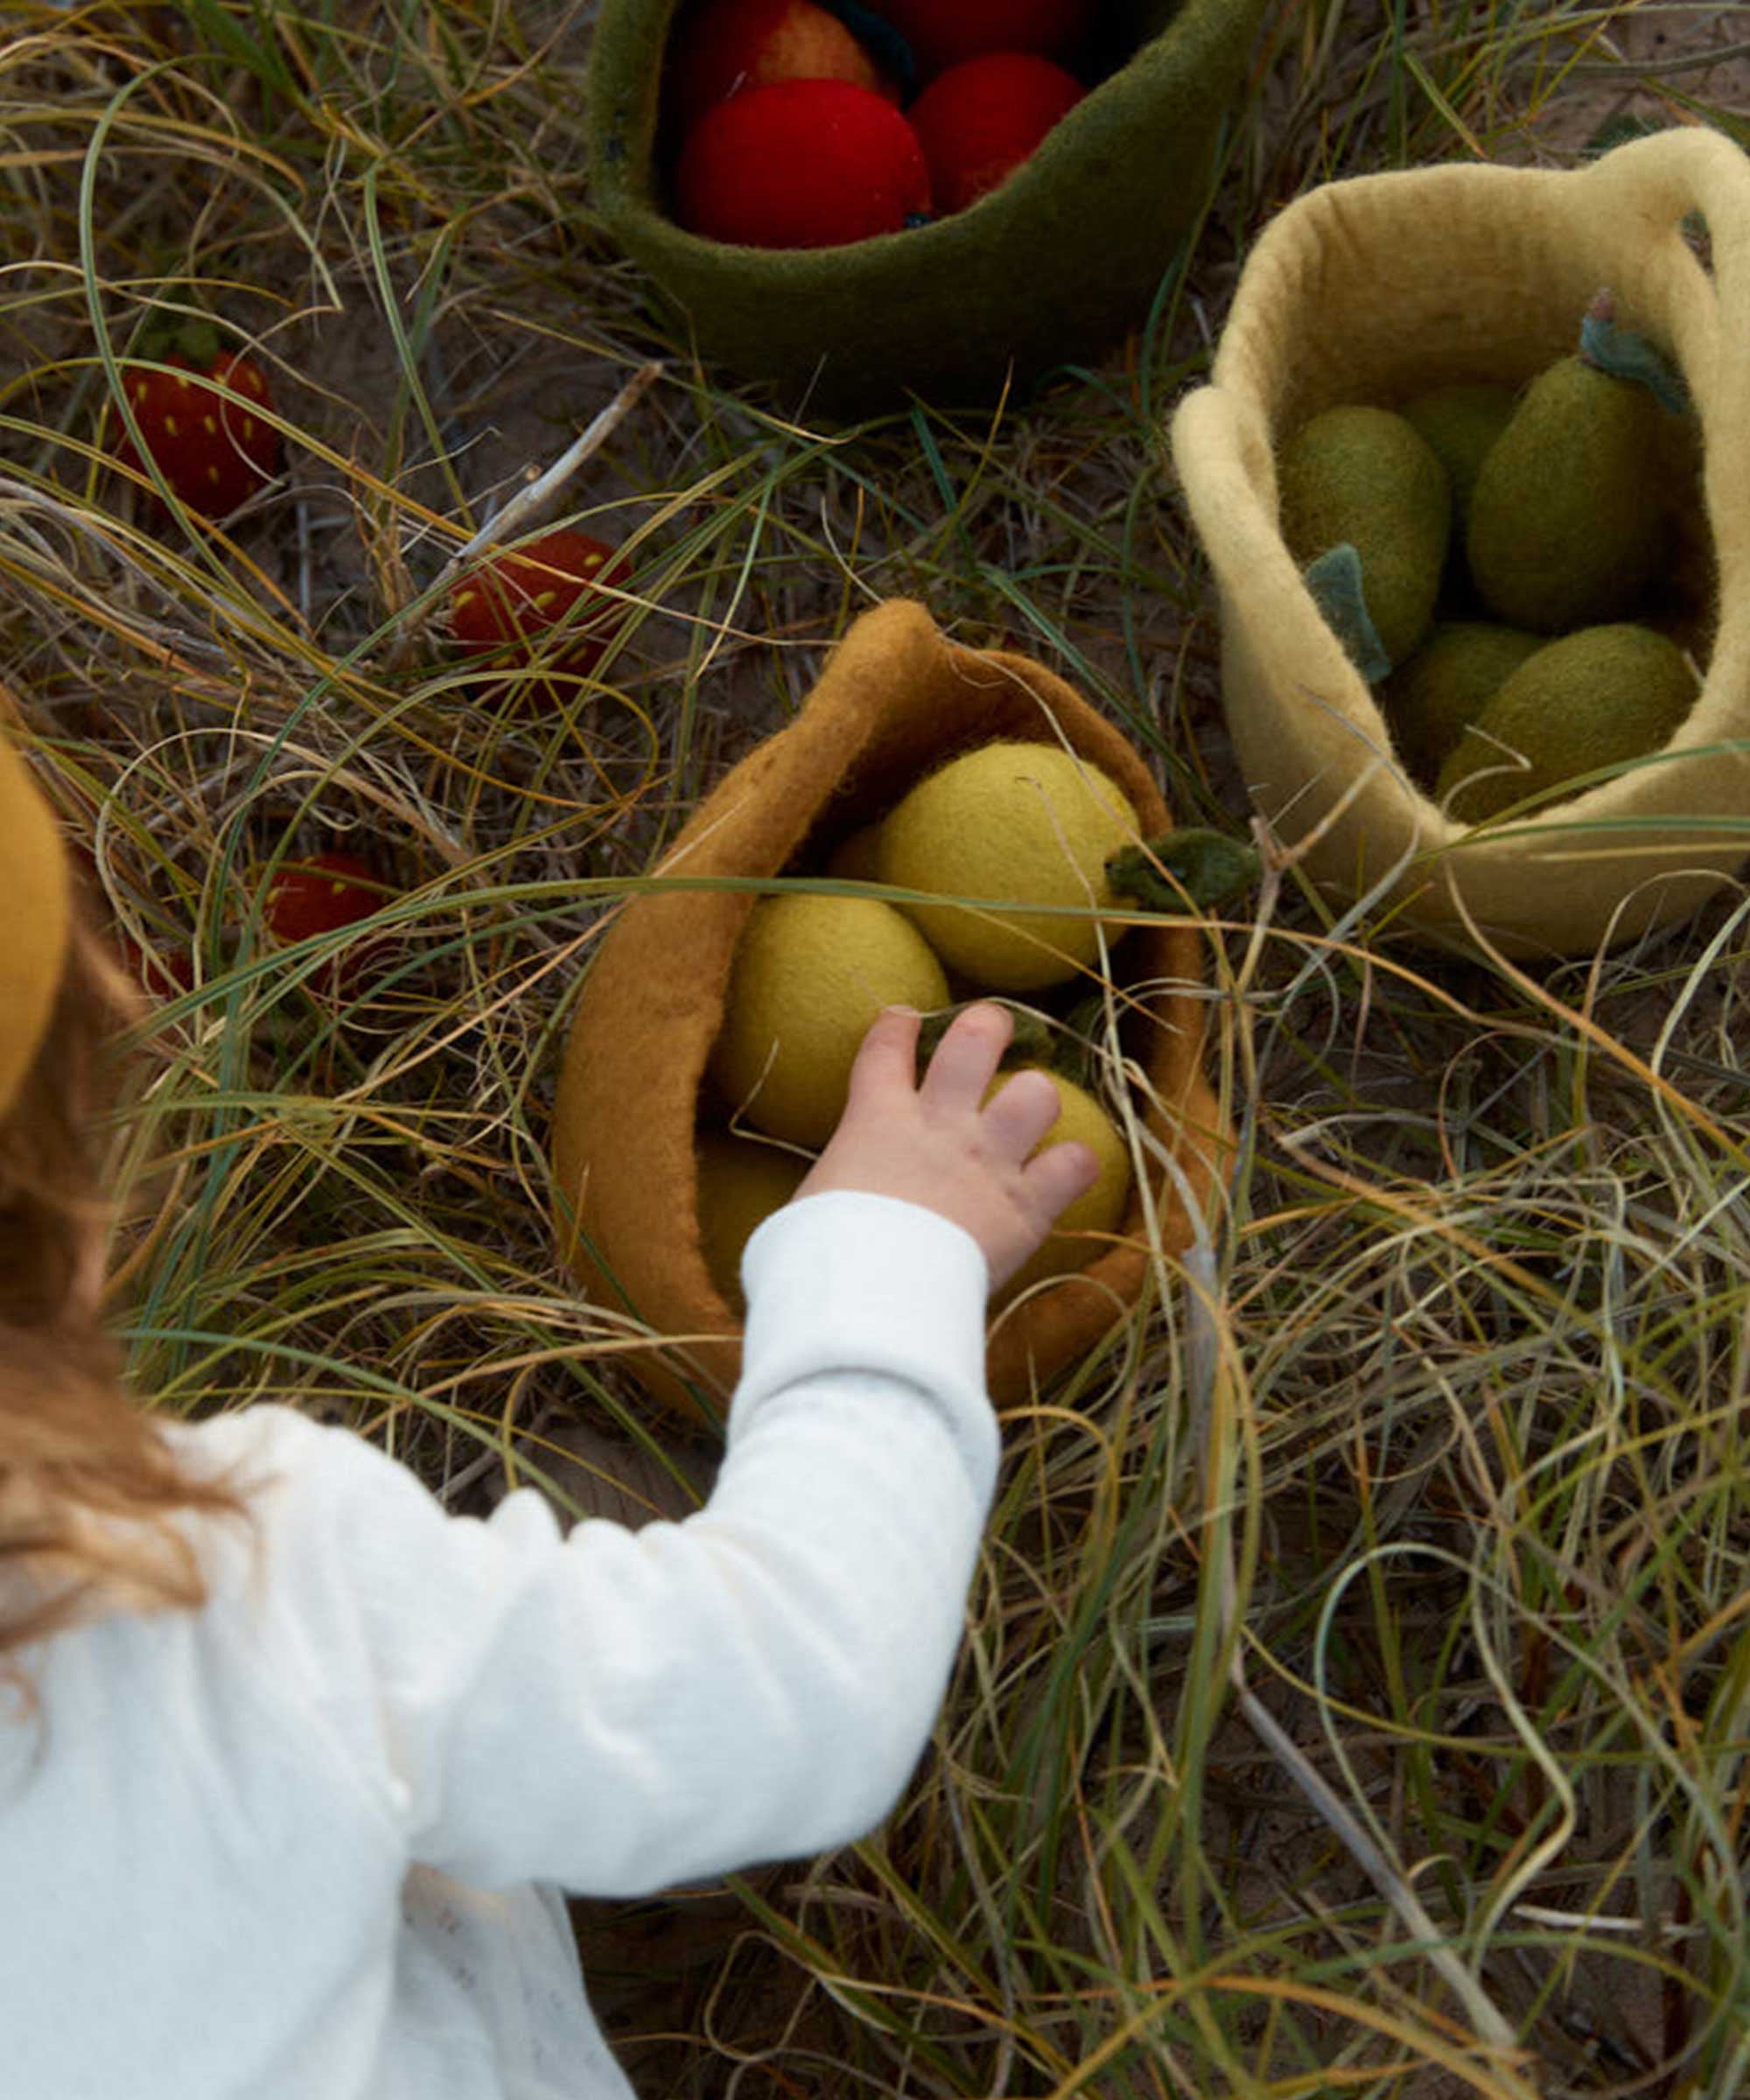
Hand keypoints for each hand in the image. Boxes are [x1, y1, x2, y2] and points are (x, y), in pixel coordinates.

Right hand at [795, 1003, 1102, 1293]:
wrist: (870, 1292)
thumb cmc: (819, 1254)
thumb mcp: (806, 1209)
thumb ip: (823, 1199)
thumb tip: (802, 1230)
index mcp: (875, 1119)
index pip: (886, 1047)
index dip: (898, 1025)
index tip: (905, 1018)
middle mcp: (940, 1126)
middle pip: (975, 1041)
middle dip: (988, 1027)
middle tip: (992, 1032)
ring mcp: (988, 1161)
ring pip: (1038, 1093)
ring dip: (1037, 1098)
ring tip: (1032, 1108)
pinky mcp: (1025, 1206)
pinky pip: (1075, 1164)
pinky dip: (1076, 1164)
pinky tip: (1069, 1168)